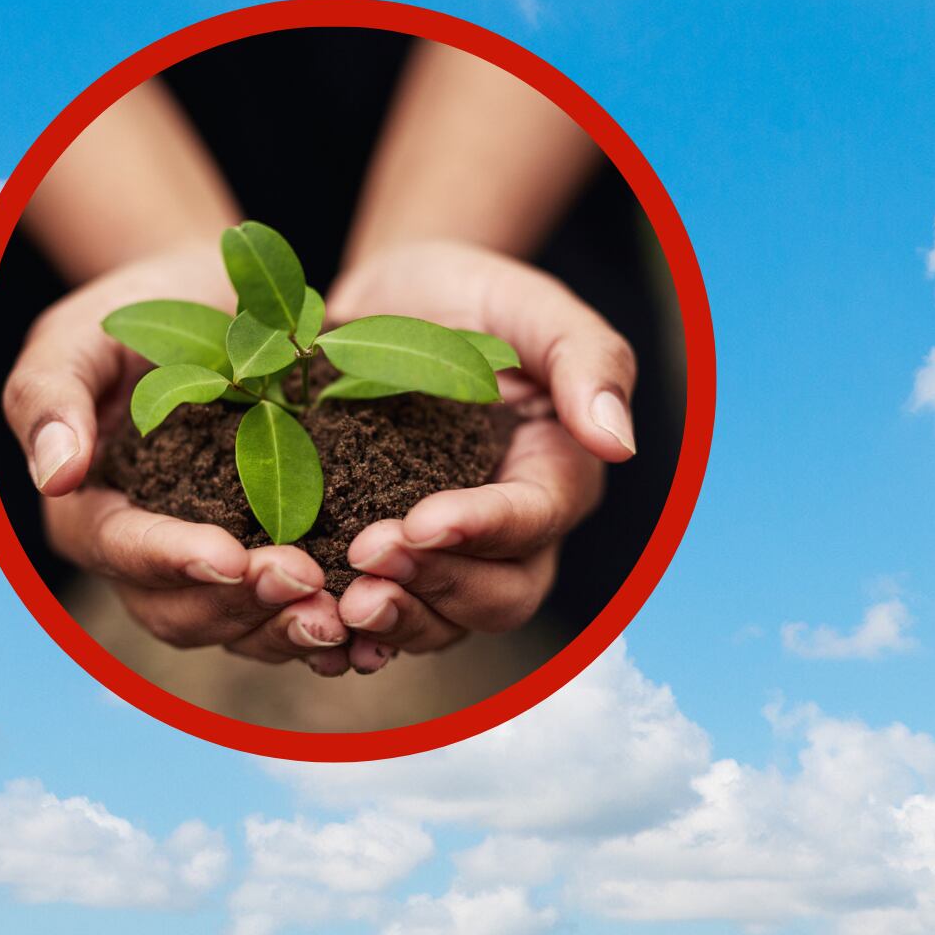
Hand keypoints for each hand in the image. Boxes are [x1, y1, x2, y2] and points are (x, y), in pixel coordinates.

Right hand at [0, 240, 352, 671]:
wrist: (222, 305)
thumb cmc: (137, 313)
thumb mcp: (82, 335)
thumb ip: (51, 396)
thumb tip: (56, 475)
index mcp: (90, 513)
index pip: (124, 550)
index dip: (174, 560)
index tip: (230, 557)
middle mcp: (147, 561)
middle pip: (184, 612)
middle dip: (245, 605)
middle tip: (307, 583)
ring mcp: (212, 575)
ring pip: (243, 630)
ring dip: (291, 631)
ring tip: (343, 618)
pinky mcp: (272, 567)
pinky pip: (294, 616)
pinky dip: (334, 632)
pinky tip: (375, 631)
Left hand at [319, 238, 635, 670]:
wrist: (388, 307)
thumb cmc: (470, 299)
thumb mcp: (531, 305)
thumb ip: (588, 362)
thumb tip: (619, 444)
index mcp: (557, 475)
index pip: (534, 519)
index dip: (482, 529)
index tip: (420, 522)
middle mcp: (516, 536)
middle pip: (499, 595)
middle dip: (436, 585)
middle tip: (364, 558)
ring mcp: (455, 560)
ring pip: (444, 622)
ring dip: (395, 621)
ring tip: (339, 602)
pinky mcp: (395, 566)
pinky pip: (387, 620)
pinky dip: (354, 636)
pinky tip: (315, 630)